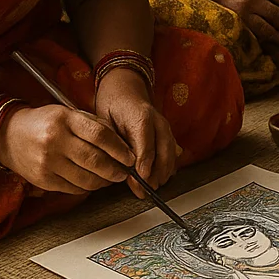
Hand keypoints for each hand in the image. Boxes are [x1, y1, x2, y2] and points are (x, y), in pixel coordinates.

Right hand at [0, 103, 134, 194]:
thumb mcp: (69, 113)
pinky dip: (88, 187)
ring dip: (104, 181)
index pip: (100, 135)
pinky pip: (73, 188)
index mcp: (65, 120)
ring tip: (112, 178)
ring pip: (85, 178)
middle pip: (95, 160)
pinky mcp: (42, 179)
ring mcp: (47, 162)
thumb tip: (122, 145)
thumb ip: (95, 125)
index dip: (119, 149)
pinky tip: (94, 182)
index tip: (130, 157)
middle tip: (125, 172)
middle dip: (116, 169)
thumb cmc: (45, 122)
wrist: (8, 135)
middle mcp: (55, 141)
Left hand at [94, 68, 179, 197]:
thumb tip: (118, 164)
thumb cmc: (112, 104)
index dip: (145, 163)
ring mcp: (166, 127)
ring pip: (171, 152)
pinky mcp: (168, 133)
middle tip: (145, 190)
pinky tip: (161, 178)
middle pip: (164, 150)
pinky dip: (168, 166)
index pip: (146, 144)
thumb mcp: (106, 120)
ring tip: (152, 188)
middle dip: (156, 173)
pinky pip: (173, 151)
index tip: (142, 179)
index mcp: (141, 116)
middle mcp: (158, 122)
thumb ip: (113, 140)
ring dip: (163, 172)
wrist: (125, 88)